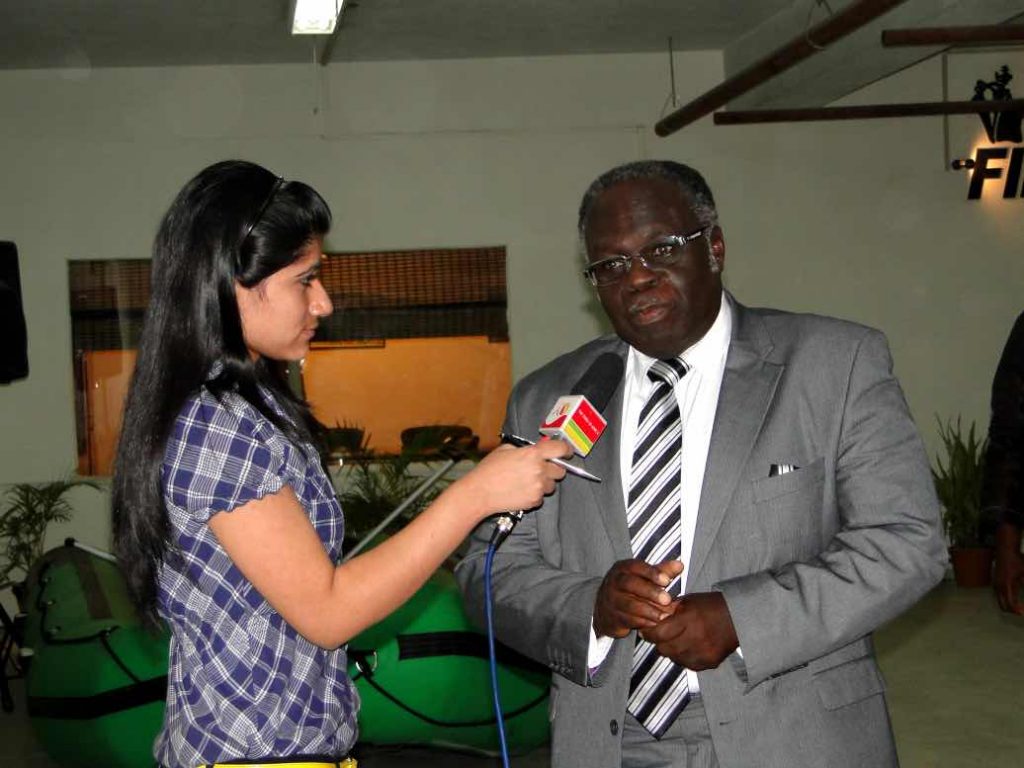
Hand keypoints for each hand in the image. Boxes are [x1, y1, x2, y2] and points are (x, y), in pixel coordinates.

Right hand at [457, 440, 571, 519]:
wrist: (480, 492)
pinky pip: (542, 496)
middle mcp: (539, 470)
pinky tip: (522, 491)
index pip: (560, 449)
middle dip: (553, 469)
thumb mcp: (505, 450)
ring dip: (545, 483)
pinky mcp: (534, 501)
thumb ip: (524, 449)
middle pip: (560, 470)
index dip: (566, 449)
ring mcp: (538, 487)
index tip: (566, 451)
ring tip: (528, 482)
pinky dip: (535, 494)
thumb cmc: (489, 470)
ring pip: (552, 485)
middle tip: (542, 468)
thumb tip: (536, 449)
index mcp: (533, 454)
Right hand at [593, 559, 683, 637]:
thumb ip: (662, 571)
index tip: (667, 580)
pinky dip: (642, 622)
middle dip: (650, 591)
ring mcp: (610, 600)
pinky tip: (654, 624)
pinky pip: (627, 620)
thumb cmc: (631, 589)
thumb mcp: (644, 577)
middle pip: (630, 584)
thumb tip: (680, 565)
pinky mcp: (612, 618)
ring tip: (664, 615)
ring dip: (648, 610)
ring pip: (628, 604)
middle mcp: (613, 582)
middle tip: (667, 599)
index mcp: (622, 568)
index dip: (651, 572)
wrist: (606, 608)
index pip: (636, 566)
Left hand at [639, 591, 738, 670]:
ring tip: (676, 640)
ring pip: (674, 658)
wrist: (739, 618)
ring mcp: (704, 652)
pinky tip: (688, 647)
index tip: (646, 631)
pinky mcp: (710, 662)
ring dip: (671, 650)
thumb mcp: (688, 601)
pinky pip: (688, 665)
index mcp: (689, 619)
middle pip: (664, 648)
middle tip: (660, 636)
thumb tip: (648, 617)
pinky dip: (684, 657)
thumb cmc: (711, 606)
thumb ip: (668, 610)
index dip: (650, 633)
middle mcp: (696, 637)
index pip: (660, 633)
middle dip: (659, 642)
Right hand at [993, 523, 1023, 614]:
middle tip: (1022, 612)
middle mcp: (998, 586)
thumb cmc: (1016, 559)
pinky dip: (1006, 600)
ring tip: (1020, 607)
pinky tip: (1015, 598)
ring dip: (1009, 605)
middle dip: (1012, 610)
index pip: (1009, 603)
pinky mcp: (995, 582)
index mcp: (1006, 584)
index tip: (1023, 612)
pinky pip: (999, 596)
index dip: (1017, 610)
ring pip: (1000, 601)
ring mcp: (996, 584)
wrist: (1006, 550)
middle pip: (1003, 606)